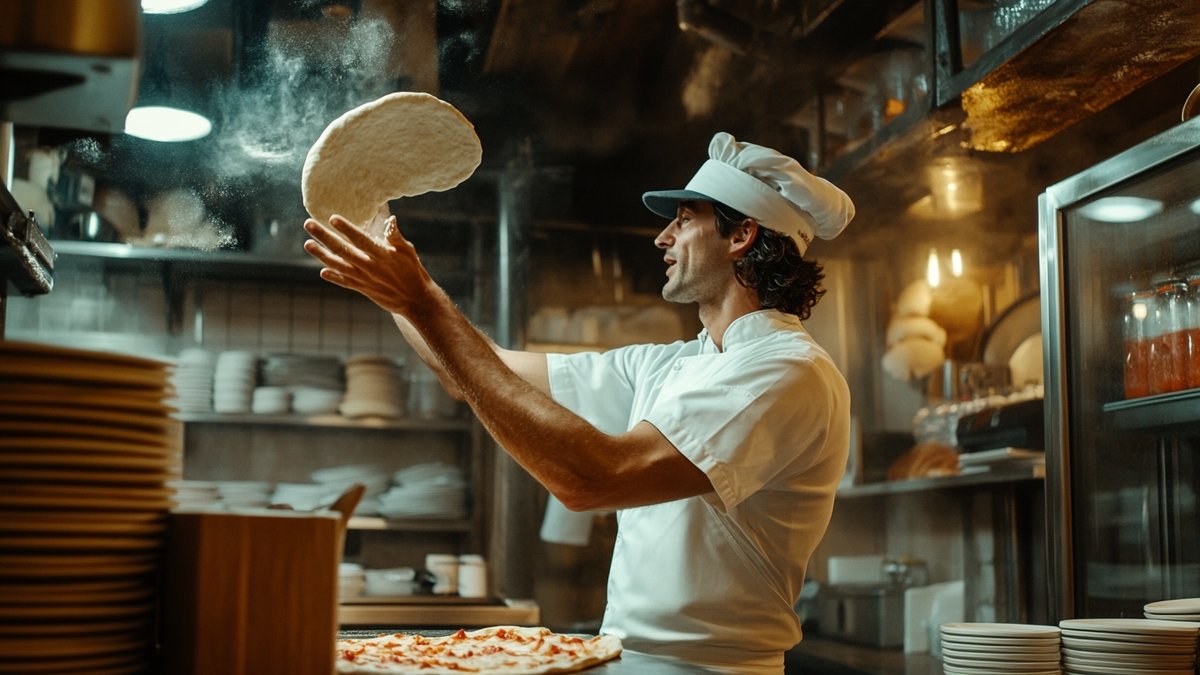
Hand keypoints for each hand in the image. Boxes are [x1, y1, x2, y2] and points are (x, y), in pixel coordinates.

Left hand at [302, 213, 432, 316]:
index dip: (346, 229)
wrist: (415, 299)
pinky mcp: (363, 288)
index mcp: (381, 255)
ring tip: (308, 244)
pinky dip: (333, 277)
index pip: (360, 239)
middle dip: (324, 236)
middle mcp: (369, 266)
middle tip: (308, 224)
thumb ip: (395, 236)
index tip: (332, 218)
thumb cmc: (412, 271)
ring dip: (321, 255)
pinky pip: (345, 282)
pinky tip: (322, 271)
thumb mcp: (407, 251)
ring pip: (338, 265)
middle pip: (342, 250)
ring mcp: (364, 279)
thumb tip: (391, 219)